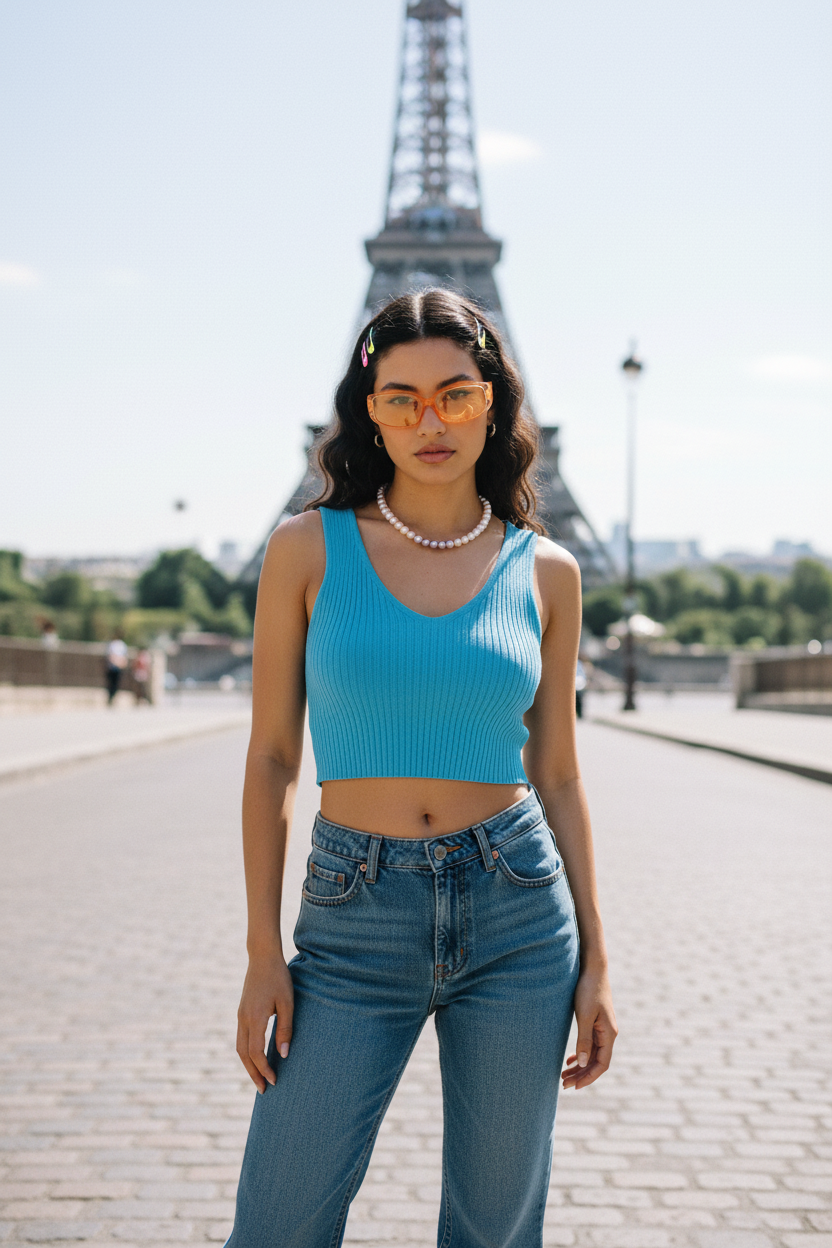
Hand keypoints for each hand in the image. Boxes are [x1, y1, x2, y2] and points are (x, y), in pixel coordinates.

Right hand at [236, 950, 294, 1092]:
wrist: (262, 957)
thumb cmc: (279, 977)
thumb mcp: (287, 1002)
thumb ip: (285, 1028)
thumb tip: (283, 1054)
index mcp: (254, 1018)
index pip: (256, 1053)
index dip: (264, 1069)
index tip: (275, 1081)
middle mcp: (243, 1019)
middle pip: (244, 1055)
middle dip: (253, 1074)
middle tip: (264, 1090)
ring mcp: (240, 1015)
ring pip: (240, 1048)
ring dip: (248, 1065)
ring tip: (259, 1078)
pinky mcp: (242, 1012)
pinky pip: (241, 1038)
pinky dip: (247, 1053)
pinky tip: (256, 1057)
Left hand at [562, 964, 616, 1090]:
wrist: (593, 968)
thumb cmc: (588, 990)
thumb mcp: (584, 1015)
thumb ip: (584, 1039)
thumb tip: (582, 1063)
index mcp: (609, 1034)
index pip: (601, 1064)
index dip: (588, 1077)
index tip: (574, 1087)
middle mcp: (608, 1034)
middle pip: (596, 1062)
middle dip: (581, 1075)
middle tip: (563, 1084)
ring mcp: (602, 1029)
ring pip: (592, 1054)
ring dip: (579, 1066)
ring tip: (563, 1076)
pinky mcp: (595, 1022)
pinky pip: (590, 1045)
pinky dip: (580, 1054)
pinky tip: (569, 1060)